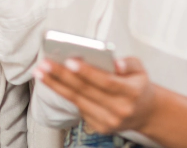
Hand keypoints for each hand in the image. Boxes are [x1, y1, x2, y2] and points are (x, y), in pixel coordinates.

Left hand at [36, 56, 158, 135]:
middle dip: (62, 76)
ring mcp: (109, 122)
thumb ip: (128, 63)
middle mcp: (120, 110)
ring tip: (40, 71)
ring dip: (56, 85)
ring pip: (77, 101)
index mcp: (132, 92)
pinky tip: (51, 82)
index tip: (69, 60)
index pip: (106, 82)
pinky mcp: (99, 127)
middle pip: (86, 91)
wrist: (146, 113)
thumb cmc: (137, 86)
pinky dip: (63, 94)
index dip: (87, 72)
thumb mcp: (140, 69)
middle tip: (45, 63)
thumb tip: (115, 63)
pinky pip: (78, 108)